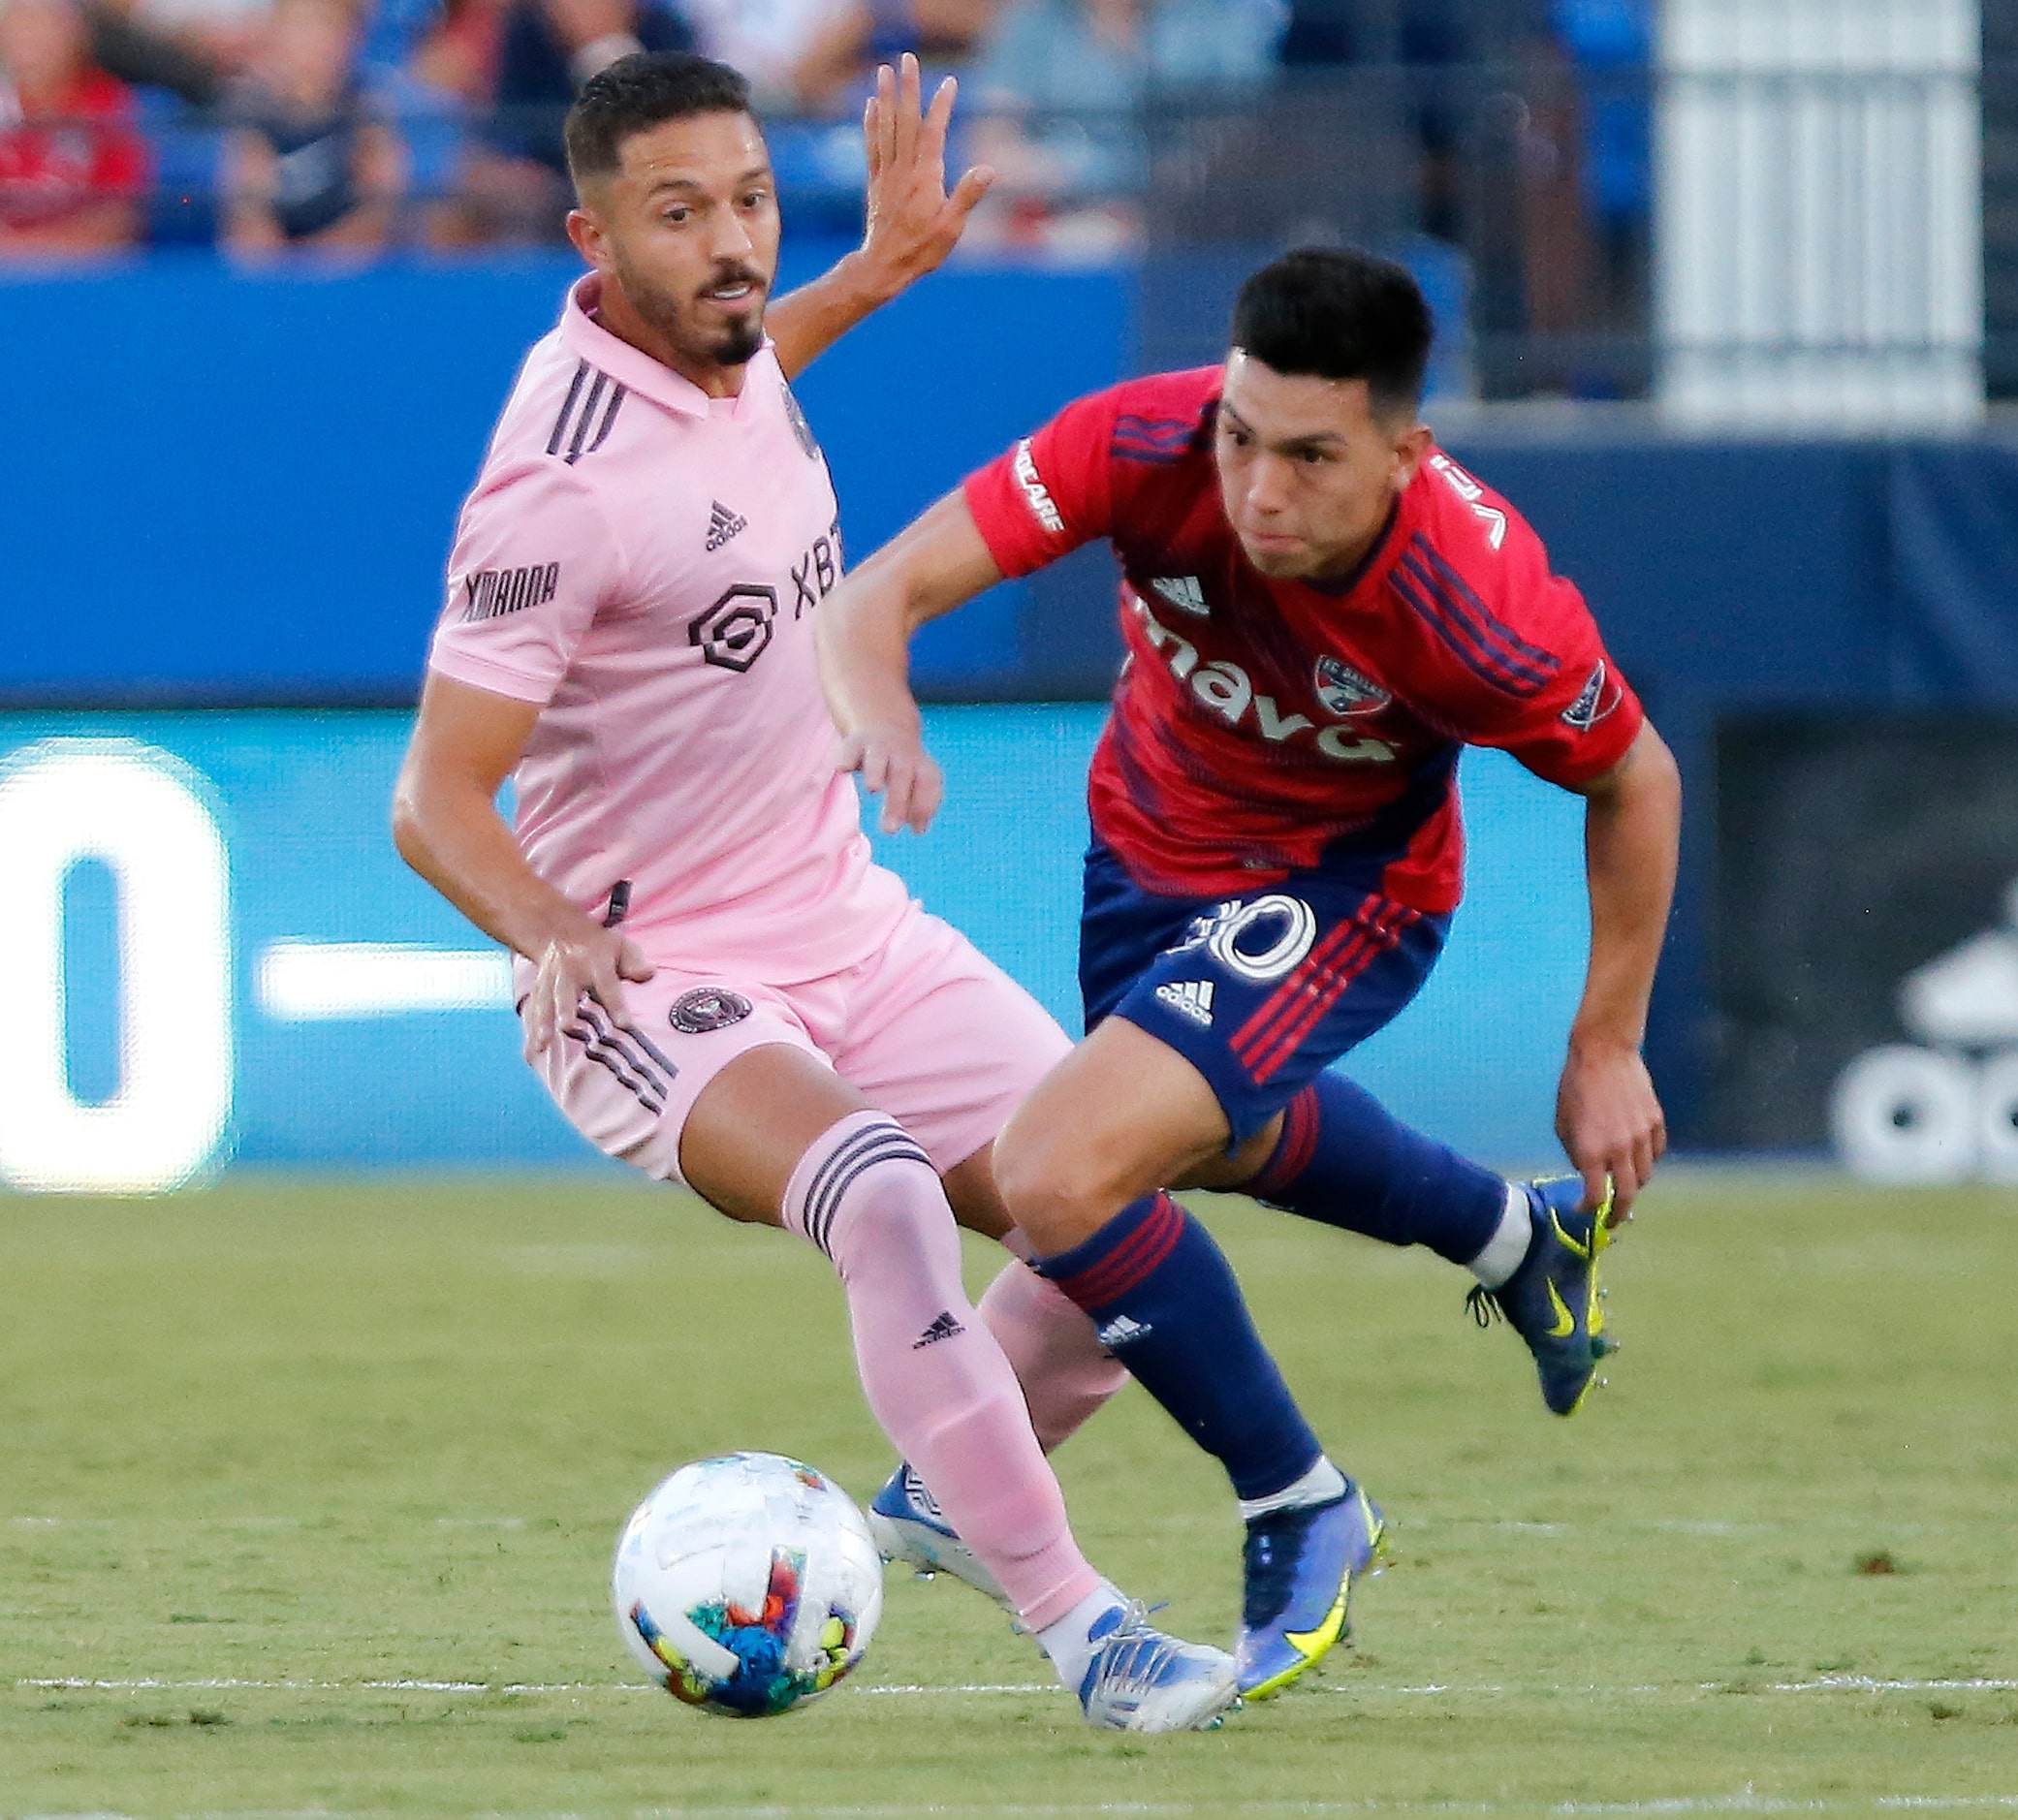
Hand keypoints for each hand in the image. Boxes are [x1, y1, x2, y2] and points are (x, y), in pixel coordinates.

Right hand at [522, 923, 655, 1060]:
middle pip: (567, 991)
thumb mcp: (621, 946)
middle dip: (565, 1009)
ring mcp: (551, 979)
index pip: (608, 985)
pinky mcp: (538, 987)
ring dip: (543, 1022)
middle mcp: (570, 971)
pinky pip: (533, 1007)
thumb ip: (634, 962)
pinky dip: (531, 1026)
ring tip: (542, 1043)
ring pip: (545, 1000)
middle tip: (566, 1027)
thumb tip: (649, 973)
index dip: (616, 1005)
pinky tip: (532, 1047)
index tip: (624, 1025)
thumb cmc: (601, 947)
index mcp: (596, 962)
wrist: (562, 932)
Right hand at [835, 722, 942, 833]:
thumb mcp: (915, 781)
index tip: (917, 830)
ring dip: (876, 773)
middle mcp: (901, 755)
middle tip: (889, 830)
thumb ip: (918, 807)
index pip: (929, 784)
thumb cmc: (901, 764)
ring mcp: (878, 747)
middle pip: (902, 776)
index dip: (925, 805)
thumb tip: (919, 830)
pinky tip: (844, 770)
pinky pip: (851, 749)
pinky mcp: (855, 743)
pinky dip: (847, 758)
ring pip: (879, 760)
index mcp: (920, 766)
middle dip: (897, 803)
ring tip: (873, 789)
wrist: (883, 722)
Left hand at [858, 52, 993, 299]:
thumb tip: (988, 169)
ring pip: (886, 128)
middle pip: (906, 121)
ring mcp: (887, 174)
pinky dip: (871, 124)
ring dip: (885, 97)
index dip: (941, 106)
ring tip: (883, 71)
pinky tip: (870, 106)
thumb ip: (968, 195)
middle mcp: (904, 170)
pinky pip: (872, 146)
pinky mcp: (875, 182)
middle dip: (908, 88)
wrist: (884, 267)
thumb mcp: (952, 228)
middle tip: (907, 58)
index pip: (934, 133)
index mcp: (926, 177)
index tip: (948, 82)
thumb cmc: (922, 250)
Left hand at [1554, 1035, 1664, 1222]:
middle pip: (1626, 1195)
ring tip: (1623, 1184)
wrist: (1604, 1053)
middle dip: (1619, 1213)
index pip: (1595, 1196)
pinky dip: (1648, 1161)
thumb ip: (1575, 1152)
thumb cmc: (1575, 1085)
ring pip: (1645, 1176)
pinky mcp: (1656, 1123)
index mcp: (1591, 1151)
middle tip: (1613, 1219)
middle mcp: (1619, 1149)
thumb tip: (1586, 1171)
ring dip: (1633, 1185)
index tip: (1585, 1210)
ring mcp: (1642, 1137)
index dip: (1589, 1209)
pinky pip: (1656, 1153)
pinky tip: (1637, 1157)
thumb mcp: (1563, 1122)